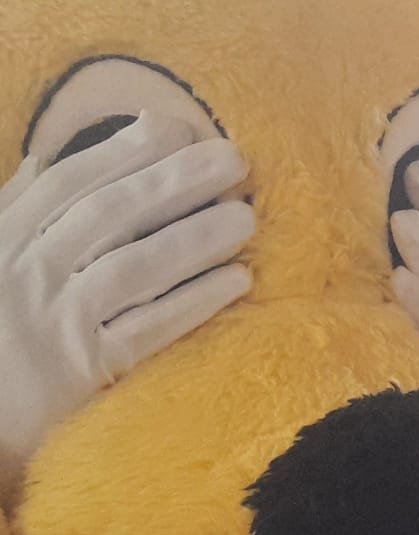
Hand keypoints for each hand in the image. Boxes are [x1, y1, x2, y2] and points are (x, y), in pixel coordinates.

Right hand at [0, 110, 252, 504]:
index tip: (175, 127)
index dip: (123, 151)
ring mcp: (56, 324)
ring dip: (195, 237)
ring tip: (245, 218)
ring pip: (136, 266)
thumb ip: (14, 213)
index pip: (68, 184)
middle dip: (175, 180)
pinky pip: (149, 329)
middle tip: (233, 158)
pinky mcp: (84, 374)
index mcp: (2, 242)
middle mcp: (27, 276)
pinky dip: (194, 302)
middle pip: (111, 214)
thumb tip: (48, 159)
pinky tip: (237, 282)